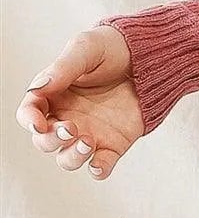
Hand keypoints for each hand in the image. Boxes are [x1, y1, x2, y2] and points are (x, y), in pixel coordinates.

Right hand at [15, 26, 143, 178]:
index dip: (29, 120)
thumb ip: (63, 68)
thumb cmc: (113, 47)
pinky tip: (99, 165)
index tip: (38, 122)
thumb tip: (39, 89)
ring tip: (87, 142)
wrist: (151, 56)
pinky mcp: (113, 143)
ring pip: (68, 159)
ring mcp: (89, 132)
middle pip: (44, 141)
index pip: (29, 113)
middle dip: (52, 140)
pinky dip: (97, 170)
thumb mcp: (86, 48)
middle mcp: (67, 117)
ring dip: (72, 157)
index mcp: (54, 94)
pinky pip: (100, 166)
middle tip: (70, 128)